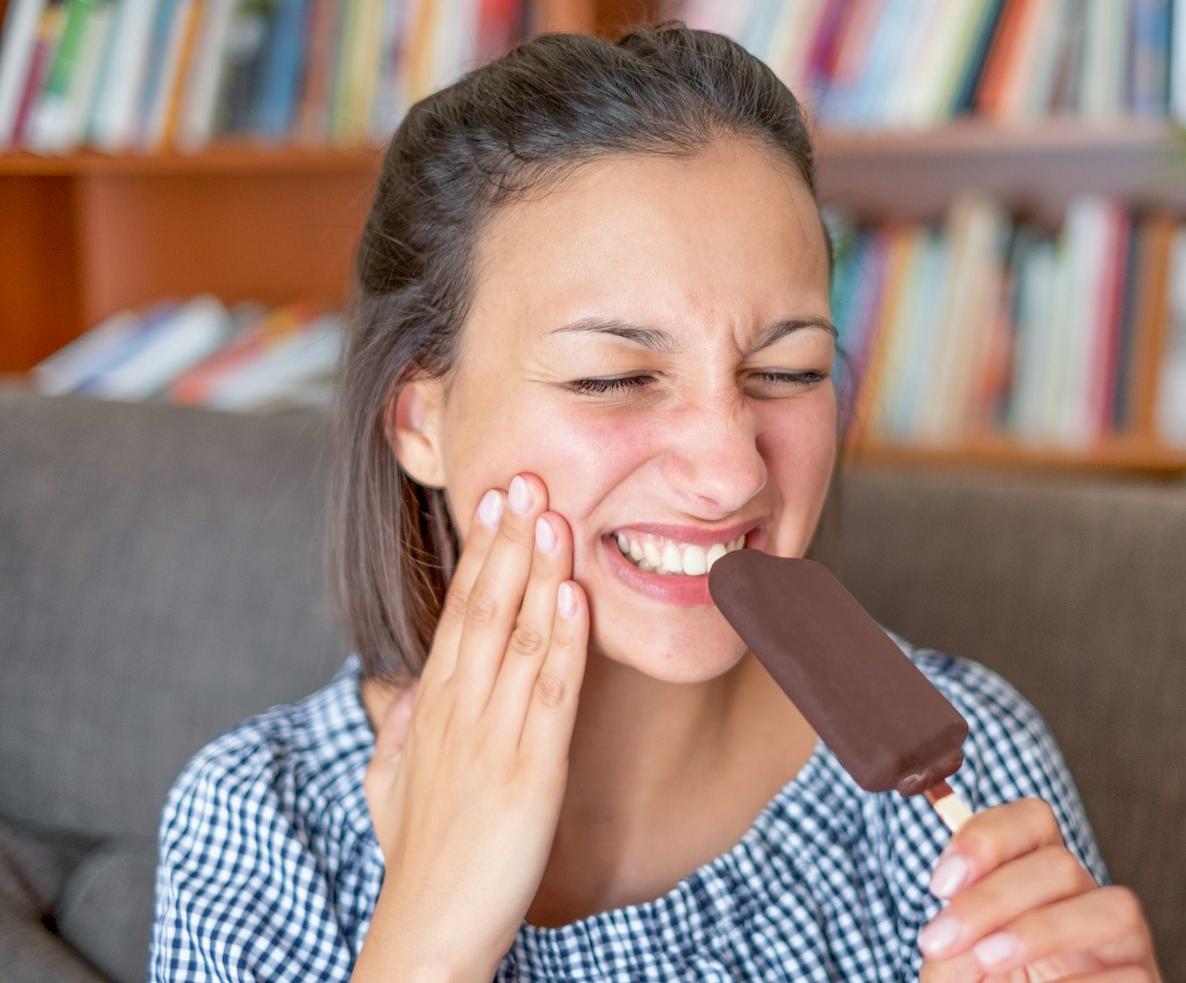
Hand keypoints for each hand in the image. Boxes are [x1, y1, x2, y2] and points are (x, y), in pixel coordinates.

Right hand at [356, 474, 588, 981]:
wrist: (430, 927)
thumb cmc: (420, 858)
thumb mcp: (391, 785)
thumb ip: (398, 730)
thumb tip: (398, 690)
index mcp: (434, 707)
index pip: (459, 612)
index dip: (481, 553)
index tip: (495, 499)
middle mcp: (459, 708)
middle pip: (485, 606)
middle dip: (507, 539)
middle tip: (526, 476)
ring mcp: (495, 734)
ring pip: (517, 635)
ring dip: (537, 570)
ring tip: (553, 513)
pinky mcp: (532, 768)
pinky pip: (551, 692)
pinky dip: (564, 639)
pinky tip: (576, 595)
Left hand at [917, 798, 1159, 982]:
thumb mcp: (958, 967)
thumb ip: (951, 943)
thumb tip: (949, 937)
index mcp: (1040, 878)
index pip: (1032, 821)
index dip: (988, 837)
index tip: (940, 883)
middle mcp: (1087, 898)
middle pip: (1060, 864)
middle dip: (993, 898)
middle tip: (940, 940)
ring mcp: (1125, 942)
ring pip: (1114, 907)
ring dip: (1042, 930)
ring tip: (988, 958)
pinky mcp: (1147, 981)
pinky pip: (1128, 975)